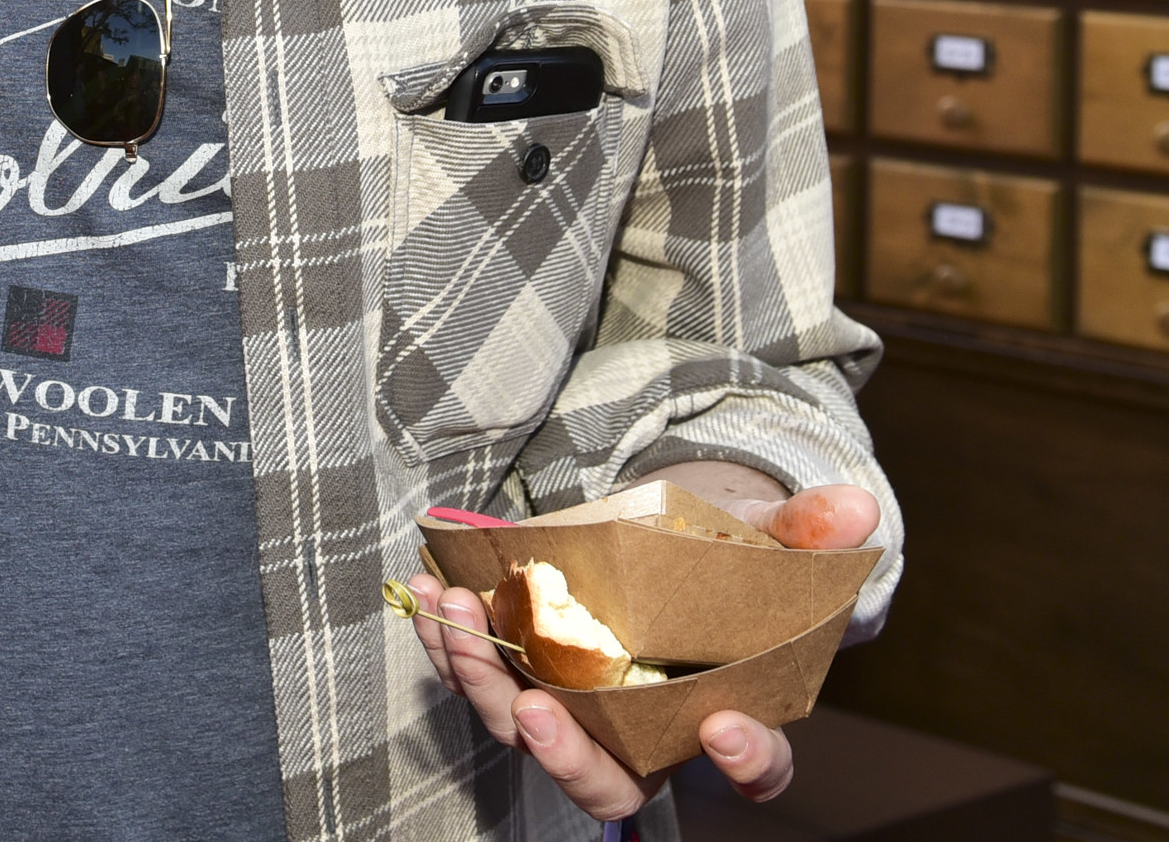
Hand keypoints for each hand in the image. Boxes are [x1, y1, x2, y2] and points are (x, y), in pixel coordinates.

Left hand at [403, 481, 879, 818]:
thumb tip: (861, 510)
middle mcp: (647, 735)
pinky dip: (448, 642)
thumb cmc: (721, 560)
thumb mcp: (764, 539)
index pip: (753, 766)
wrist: (656, 540)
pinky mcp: (522, 677)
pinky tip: (427, 596)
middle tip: (538, 708)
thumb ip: (805, 532)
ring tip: (458, 618)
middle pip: (611, 779)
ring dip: (483, 681)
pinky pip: (480, 677)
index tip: (724, 727)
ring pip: (528, 730)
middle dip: (567, 755)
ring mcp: (578, 714)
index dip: (743, 760)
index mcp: (729, 716)